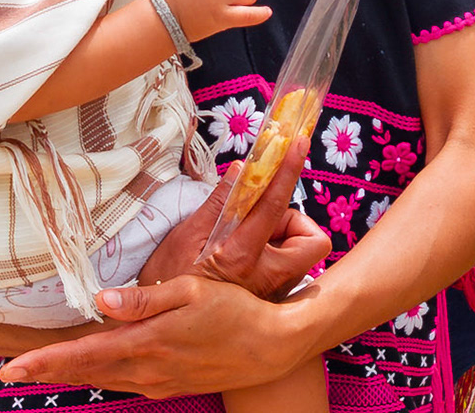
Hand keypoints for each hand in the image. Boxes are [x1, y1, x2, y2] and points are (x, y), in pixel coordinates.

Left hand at [0, 276, 309, 398]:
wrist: (271, 347)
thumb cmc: (234, 310)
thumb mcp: (191, 291)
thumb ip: (143, 299)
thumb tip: (101, 303)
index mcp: (148, 344)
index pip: (84, 355)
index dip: (45, 362)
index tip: (11, 368)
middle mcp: (147, 370)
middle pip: (85, 372)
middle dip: (48, 370)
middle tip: (12, 369)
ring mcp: (158, 383)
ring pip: (103, 379)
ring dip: (72, 372)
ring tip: (41, 366)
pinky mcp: (168, 387)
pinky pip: (123, 381)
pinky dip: (100, 373)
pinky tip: (92, 364)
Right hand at [135, 134, 326, 293]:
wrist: (161, 330)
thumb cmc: (169, 283)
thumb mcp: (186, 237)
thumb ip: (219, 203)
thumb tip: (241, 168)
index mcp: (241, 256)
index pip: (274, 205)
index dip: (288, 170)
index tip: (298, 143)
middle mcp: (266, 279)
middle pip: (312, 239)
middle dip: (295, 222)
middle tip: (263, 222)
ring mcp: (273, 295)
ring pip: (302, 255)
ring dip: (283, 239)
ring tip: (246, 242)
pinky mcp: (273, 305)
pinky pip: (290, 271)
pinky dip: (275, 256)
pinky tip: (246, 261)